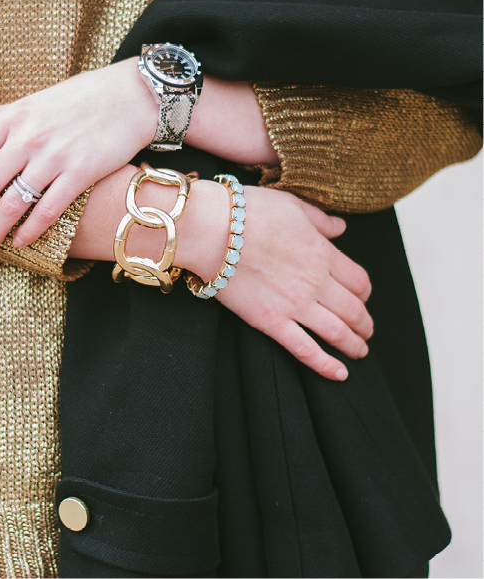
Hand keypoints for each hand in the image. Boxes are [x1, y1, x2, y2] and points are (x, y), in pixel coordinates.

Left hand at [0, 58, 277, 249]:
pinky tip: (21, 241)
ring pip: (12, 203)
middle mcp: (27, 138)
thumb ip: (1, 115)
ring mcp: (54, 157)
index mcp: (10, 119)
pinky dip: (30, 230)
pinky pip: (48, 209)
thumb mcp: (34, 100)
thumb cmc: (80, 99)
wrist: (132, 96)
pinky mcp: (81, 173)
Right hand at [69, 172, 371, 380]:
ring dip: (354, 345)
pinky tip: (340, 373)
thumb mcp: (291, 204)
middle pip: (355, 310)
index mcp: (323, 253)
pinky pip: (305, 349)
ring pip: (338, 332)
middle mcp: (316, 281)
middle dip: (364, 323)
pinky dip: (326, 365)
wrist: (211, 230)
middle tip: (365, 331)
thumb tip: (340, 227)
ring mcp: (295, 304)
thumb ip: (320, 220)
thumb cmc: (246, 212)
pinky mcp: (270, 321)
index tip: (363, 297)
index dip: (366, 292)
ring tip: (359, 352)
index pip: (359, 280)